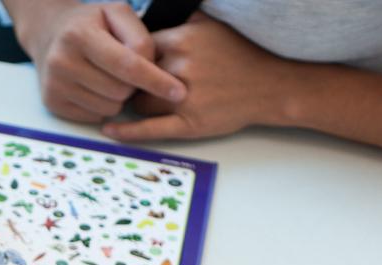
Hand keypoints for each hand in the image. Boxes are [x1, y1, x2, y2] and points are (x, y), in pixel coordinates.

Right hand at [14, 0, 184, 123]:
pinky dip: (102, 106)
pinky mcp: (51, 103)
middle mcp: (62, 61)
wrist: (49, 34)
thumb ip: (140, 37)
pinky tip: (95, 88)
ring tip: (108, 77)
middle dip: (133, 85)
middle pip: (120, 91)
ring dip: (118, 97)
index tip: (178, 91)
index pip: (127, 65)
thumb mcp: (117, 13)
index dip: (155, 80)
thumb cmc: (92, 23)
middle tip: (126, 70)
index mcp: (81, 35)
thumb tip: (150, 70)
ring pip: (108, 108)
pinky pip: (93, 117)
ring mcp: (55, 85)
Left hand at [103, 14, 286, 141]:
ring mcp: (183, 99)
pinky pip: (148, 129)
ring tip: (149, 100)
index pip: (138, 48)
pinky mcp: (189, 125)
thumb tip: (149, 17)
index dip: (134, 57)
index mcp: (183, 40)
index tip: (131, 62)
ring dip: (140, 102)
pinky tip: (110, 129)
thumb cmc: (241, 55)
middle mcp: (180, 68)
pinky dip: (126, 131)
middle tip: (138, 83)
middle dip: (135, 81)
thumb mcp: (213, 26)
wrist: (272, 86)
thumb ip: (182, 21)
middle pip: (135, 76)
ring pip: (140, 102)